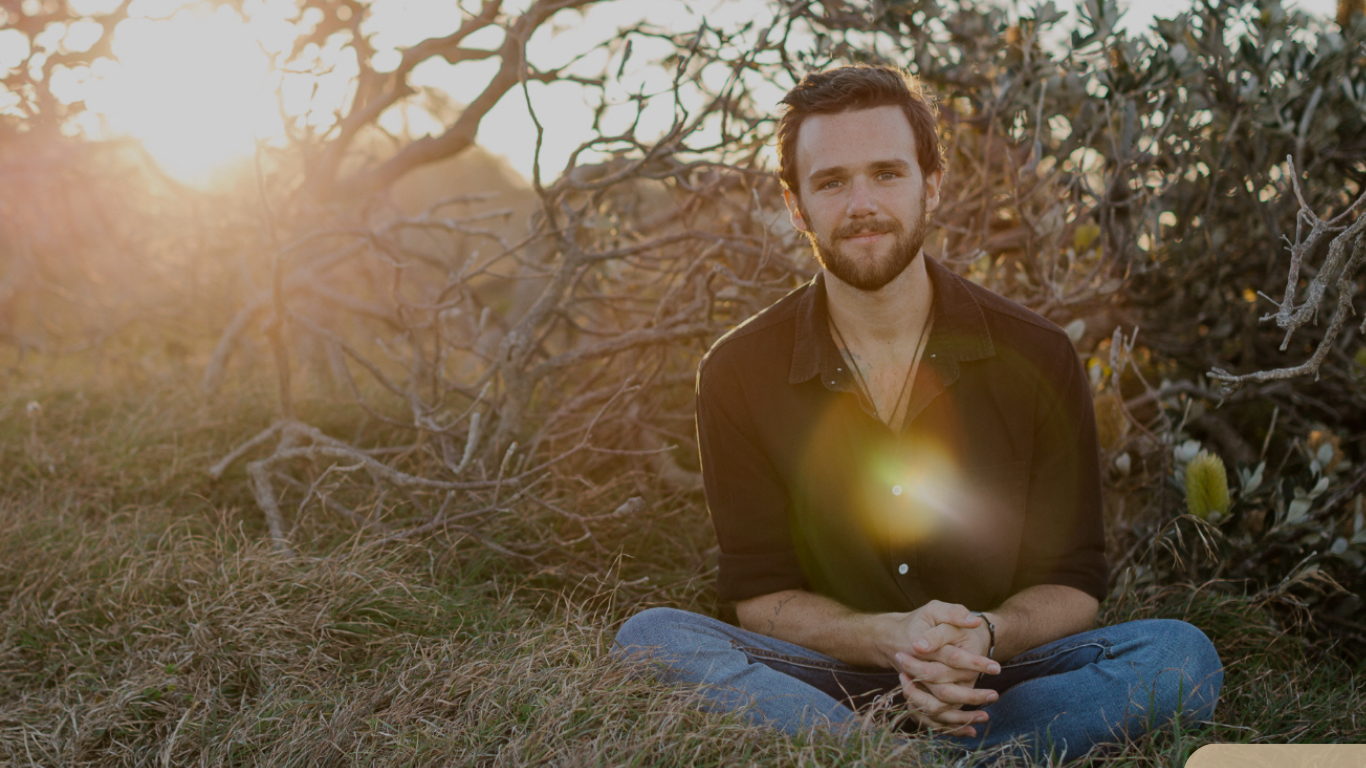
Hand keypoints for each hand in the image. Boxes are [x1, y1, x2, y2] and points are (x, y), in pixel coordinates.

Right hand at [884, 601, 1000, 735]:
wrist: (893, 637)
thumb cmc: (919, 622)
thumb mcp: (933, 609)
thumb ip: (953, 613)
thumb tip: (974, 622)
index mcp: (922, 649)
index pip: (951, 657)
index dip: (975, 663)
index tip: (996, 667)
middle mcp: (916, 671)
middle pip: (943, 690)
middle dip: (971, 696)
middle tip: (994, 694)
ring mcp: (915, 686)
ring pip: (936, 708)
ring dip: (962, 716)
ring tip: (985, 715)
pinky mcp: (916, 697)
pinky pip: (931, 719)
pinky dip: (950, 727)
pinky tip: (971, 730)